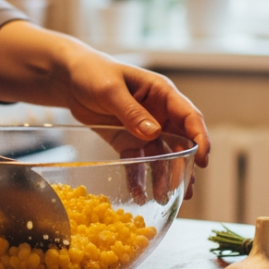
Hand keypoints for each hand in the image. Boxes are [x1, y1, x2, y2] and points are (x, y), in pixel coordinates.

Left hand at [0, 22, 210, 196]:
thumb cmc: (92, 71)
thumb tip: (154, 132)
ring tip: (165, 197)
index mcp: (161, 93)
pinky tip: (139, 193)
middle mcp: (157, 112)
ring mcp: (143, 128)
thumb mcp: (110, 89)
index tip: (201, 160)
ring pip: (160, 155)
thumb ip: (131, 111)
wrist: (67, 77)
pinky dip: (139, 177)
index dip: (199, 138)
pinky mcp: (127, 140)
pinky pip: (137, 161)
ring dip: (164, 176)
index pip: (189, 116)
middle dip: (184, 165)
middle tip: (186, 190)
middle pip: (179, 141)